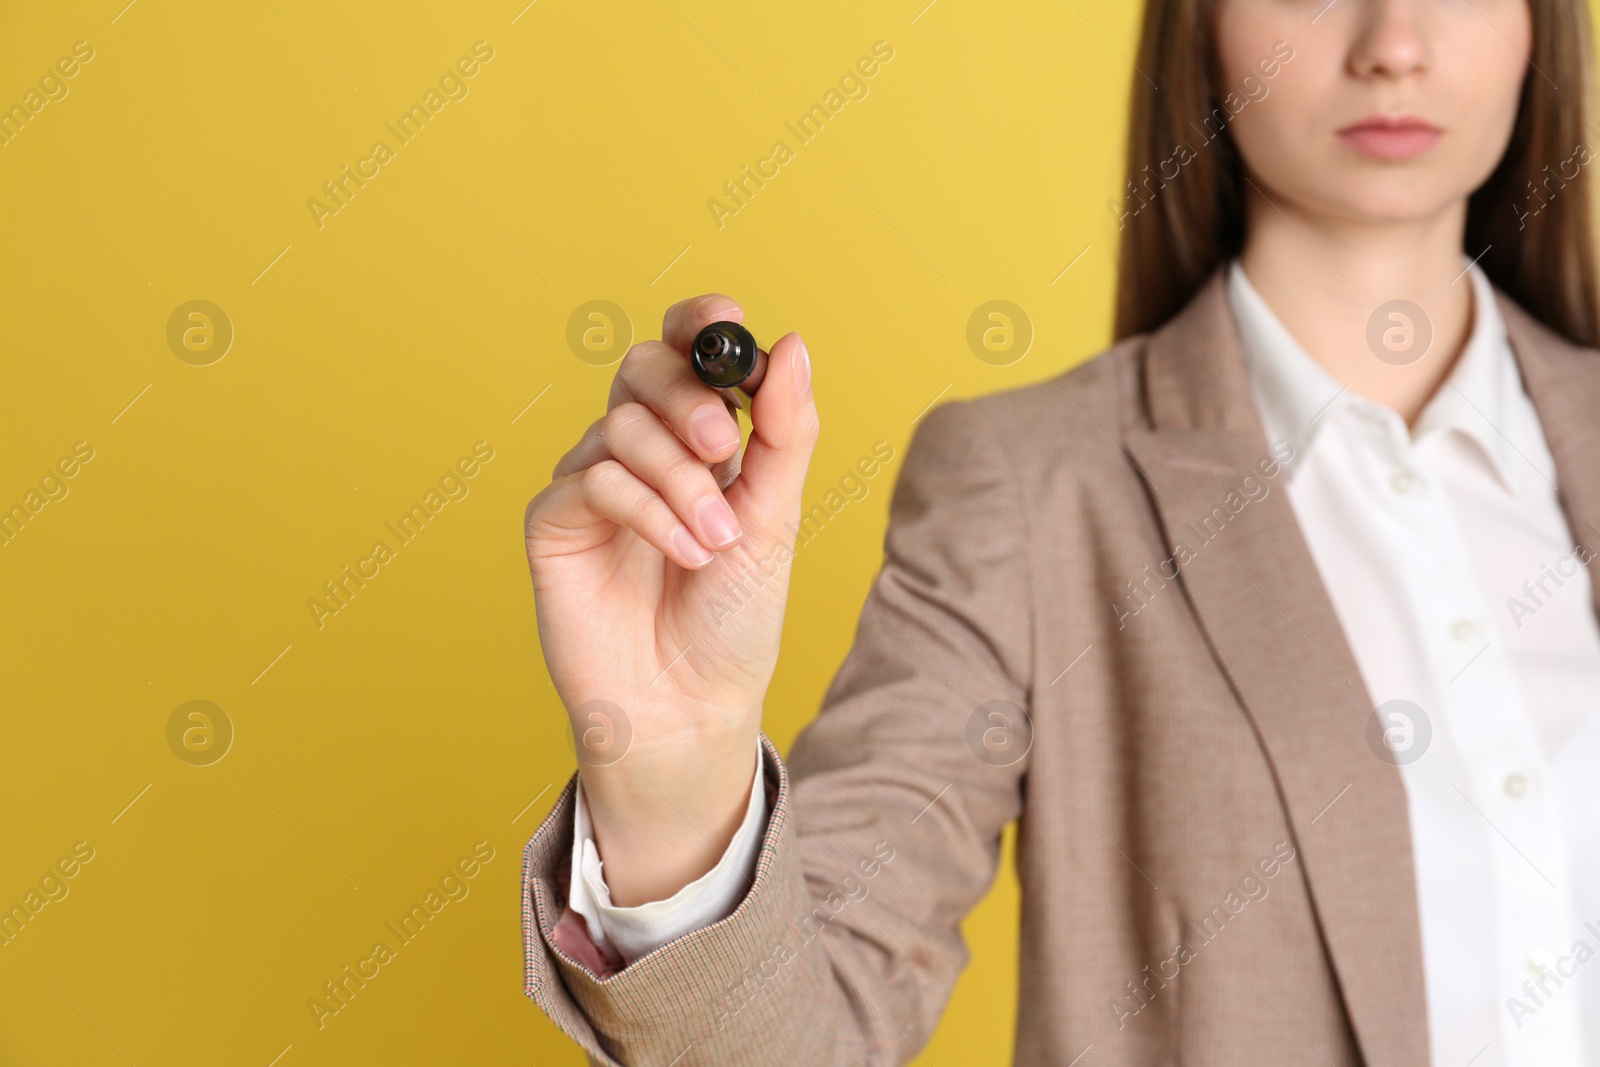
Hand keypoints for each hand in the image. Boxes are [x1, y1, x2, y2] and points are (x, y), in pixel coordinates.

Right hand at [524, 294, 817, 903]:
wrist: (693, 706)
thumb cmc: (734, 618)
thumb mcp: (775, 518)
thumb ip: (784, 432)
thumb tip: (794, 344)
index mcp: (697, 438)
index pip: (688, 351)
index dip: (702, 324)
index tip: (729, 324)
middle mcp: (640, 449)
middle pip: (644, 367)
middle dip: (687, 398)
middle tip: (722, 449)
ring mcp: (592, 482)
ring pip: (621, 425)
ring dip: (679, 480)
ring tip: (713, 543)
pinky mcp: (555, 523)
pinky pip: (591, 478)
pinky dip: (646, 508)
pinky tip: (681, 553)